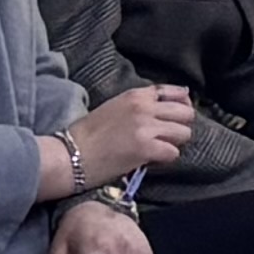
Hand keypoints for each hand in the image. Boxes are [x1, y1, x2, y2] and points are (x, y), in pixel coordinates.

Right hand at [51, 83, 192, 194]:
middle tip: (169, 137)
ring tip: (159, 149)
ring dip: (174, 143)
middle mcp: (145, 108)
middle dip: (180, 126)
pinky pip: (173, 153)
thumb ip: (138, 106)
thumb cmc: (85, 135)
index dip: (182, 105)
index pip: (175, 92)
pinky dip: (165, 159)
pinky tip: (152, 161)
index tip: (178, 116)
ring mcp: (146, 127)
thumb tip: (162, 110)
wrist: (67, 155)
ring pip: (183, 133)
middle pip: (186, 113)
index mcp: (135, 95)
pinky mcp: (145, 148)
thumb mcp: (113, 108)